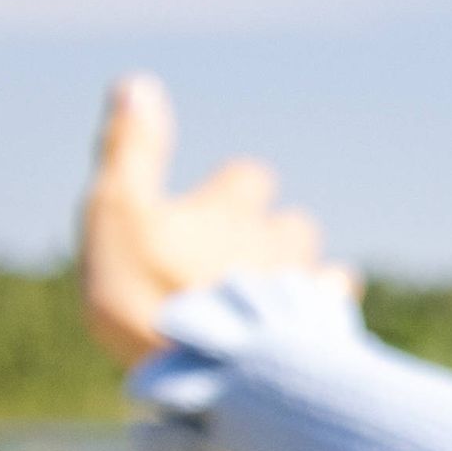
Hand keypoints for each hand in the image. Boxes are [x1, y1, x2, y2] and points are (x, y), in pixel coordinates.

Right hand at [81, 73, 346, 362]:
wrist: (197, 367)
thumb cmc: (146, 289)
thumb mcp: (119, 210)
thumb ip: (131, 149)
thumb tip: (138, 82)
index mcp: (229, 207)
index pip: (248, 178)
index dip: (233, 192)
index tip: (215, 208)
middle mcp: (275, 240)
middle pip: (290, 225)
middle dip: (272, 237)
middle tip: (238, 264)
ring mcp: (299, 288)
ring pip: (315, 267)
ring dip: (297, 276)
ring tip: (268, 303)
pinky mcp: (315, 332)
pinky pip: (333, 310)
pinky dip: (321, 314)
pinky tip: (303, 332)